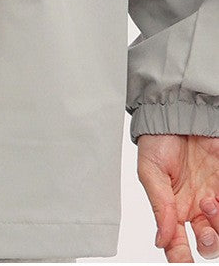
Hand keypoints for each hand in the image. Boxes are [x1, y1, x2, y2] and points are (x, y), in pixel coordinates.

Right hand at [138, 134, 218, 260]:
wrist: (177, 111)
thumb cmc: (158, 139)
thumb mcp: (150, 172)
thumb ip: (160, 206)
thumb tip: (162, 240)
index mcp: (173, 208)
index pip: (178, 243)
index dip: (180, 257)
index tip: (182, 261)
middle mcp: (195, 207)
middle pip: (209, 243)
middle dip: (209, 245)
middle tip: (204, 233)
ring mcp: (215, 196)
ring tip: (209, 203)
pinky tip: (216, 198)